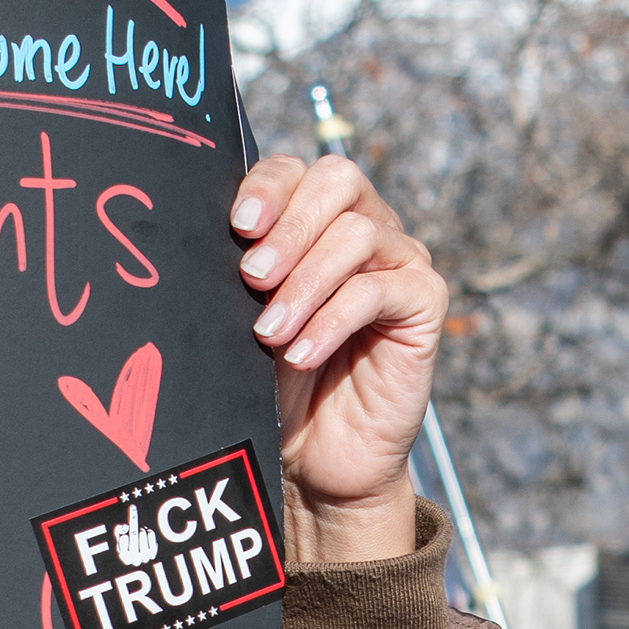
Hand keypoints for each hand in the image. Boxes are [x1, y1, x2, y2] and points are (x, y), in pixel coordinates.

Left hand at [229, 153, 442, 565]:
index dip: (269, 187)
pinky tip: (300, 354)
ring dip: (305, 283)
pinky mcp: (424, 304)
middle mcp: (366, 228)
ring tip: (267, 333)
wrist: (315, 458)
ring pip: (358, 235)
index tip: (237, 226)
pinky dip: (332, 320)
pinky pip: (379, 291)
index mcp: (318, 218)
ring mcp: (400, 263)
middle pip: (339, 180)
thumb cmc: (275, 383)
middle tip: (251, 277)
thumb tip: (204, 232)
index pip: (298, 170)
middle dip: (290, 226)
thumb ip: (242, 269)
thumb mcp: (245, 316)